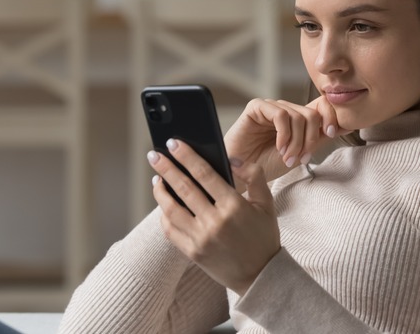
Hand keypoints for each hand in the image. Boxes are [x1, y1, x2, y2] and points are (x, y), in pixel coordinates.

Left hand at [148, 139, 279, 295]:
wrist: (259, 276)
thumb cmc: (263, 237)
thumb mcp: (266, 203)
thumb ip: (253, 176)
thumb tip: (231, 159)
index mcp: (234, 206)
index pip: (204, 174)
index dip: (186, 156)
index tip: (173, 143)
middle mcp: (215, 222)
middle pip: (183, 188)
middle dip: (166, 168)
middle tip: (154, 154)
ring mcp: (201, 238)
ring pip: (171, 209)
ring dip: (160, 191)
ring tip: (156, 178)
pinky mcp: (192, 252)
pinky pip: (170, 230)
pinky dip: (164, 214)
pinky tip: (164, 203)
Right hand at [224, 96, 350, 180]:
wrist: (242, 175)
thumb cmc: (267, 165)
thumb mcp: (300, 152)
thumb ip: (319, 137)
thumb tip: (348, 125)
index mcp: (297, 118)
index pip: (322, 105)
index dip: (331, 116)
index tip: (331, 134)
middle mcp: (286, 109)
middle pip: (312, 114)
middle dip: (310, 139)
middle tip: (301, 158)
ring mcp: (271, 107)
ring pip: (298, 116)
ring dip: (297, 141)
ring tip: (287, 157)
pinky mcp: (256, 107)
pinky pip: (281, 115)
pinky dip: (284, 135)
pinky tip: (279, 148)